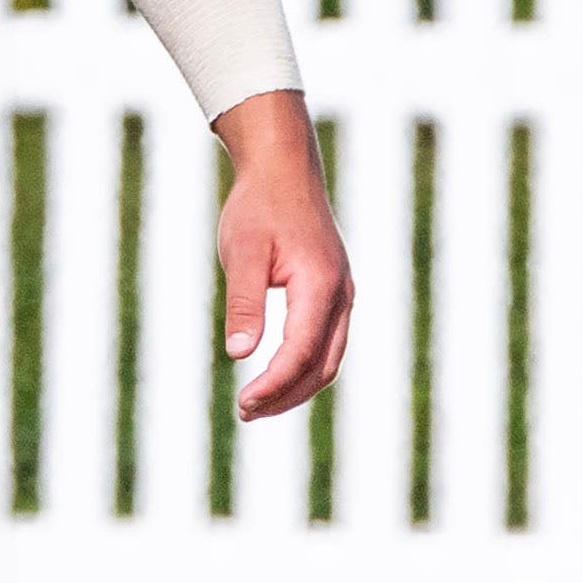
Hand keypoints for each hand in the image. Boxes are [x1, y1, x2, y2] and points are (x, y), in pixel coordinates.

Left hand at [215, 89, 351, 419]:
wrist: (284, 170)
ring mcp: (343, 294)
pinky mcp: (334, 294)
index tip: (243, 404)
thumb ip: (243, 302)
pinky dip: (303, 367)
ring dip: (295, 387)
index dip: (274, 384)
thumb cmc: (259, 206)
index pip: (301, 351)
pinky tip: (273, 378)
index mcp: (320, 284)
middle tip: (245, 413)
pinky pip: (326, 343)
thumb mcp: (242, 251)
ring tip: (254, 405)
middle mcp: (341, 294)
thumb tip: (239, 354)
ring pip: (328, 358)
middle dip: (285, 395)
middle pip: (322, 365)